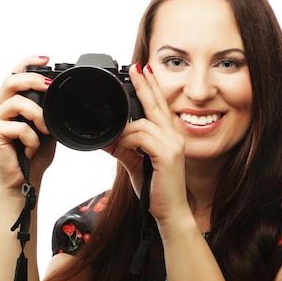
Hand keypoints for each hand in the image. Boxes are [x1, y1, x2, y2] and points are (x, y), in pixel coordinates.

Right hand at [0, 55, 56, 190]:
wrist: (24, 181)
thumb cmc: (33, 156)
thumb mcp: (47, 129)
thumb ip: (49, 113)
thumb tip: (62, 99)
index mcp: (13, 105)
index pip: (15, 75)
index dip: (28, 63)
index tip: (46, 58)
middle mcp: (1, 109)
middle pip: (10, 81)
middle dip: (32, 79)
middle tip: (50, 86)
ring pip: (16, 102)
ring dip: (37, 115)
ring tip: (45, 130)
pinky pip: (18, 127)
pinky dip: (31, 138)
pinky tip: (31, 149)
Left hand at [105, 64, 189, 224]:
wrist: (170, 213)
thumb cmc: (156, 191)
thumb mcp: (136, 165)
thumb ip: (124, 149)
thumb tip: (107, 138)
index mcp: (169, 136)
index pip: (159, 106)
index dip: (151, 88)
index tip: (141, 72)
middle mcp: (174, 136)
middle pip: (157, 104)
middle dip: (145, 84)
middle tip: (135, 67)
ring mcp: (173, 144)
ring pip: (142, 123)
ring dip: (123, 132)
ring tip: (115, 145)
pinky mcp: (167, 154)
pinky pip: (141, 137)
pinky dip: (127, 142)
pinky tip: (122, 151)